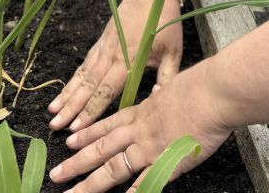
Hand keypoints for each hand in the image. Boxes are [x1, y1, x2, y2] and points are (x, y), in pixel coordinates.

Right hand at [48, 0, 182, 130]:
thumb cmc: (165, 22)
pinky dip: (73, 78)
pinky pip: (85, 63)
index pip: (107, 90)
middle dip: (71, 107)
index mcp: (129, 58)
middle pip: (88, 85)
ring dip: (67, 94)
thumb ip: (167, 77)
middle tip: (55, 126)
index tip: (77, 127)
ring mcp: (104, 46)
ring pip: (82, 74)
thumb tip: (159, 99)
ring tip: (52, 111)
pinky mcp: (101, 41)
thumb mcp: (173, 51)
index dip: (91, 110)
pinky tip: (64, 91)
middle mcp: (111, 54)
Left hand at [48, 60, 231, 191]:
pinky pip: (143, 181)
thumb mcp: (173, 86)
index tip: (69, 140)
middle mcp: (140, 130)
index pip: (108, 124)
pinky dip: (131, 192)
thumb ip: (162, 97)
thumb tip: (158, 95)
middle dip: (77, 161)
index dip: (88, 133)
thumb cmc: (200, 86)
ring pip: (113, 167)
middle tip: (56, 173)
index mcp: (142, 111)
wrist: (213, 92)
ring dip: (90, 183)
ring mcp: (150, 147)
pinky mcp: (166, 161)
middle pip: (102, 148)